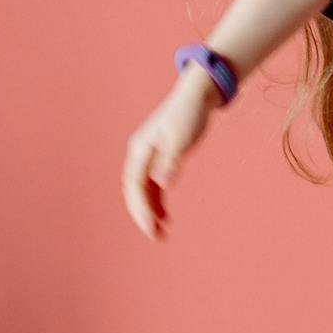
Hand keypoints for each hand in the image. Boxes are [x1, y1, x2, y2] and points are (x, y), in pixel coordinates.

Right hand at [122, 72, 217, 241]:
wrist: (197, 96)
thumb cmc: (190, 114)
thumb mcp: (183, 137)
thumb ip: (171, 161)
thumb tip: (162, 184)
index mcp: (141, 150)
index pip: (135, 185)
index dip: (140, 208)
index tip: (150, 227)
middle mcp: (140, 155)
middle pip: (135, 191)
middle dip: (142, 215)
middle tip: (155, 237)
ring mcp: (148, 157)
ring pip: (143, 191)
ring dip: (150, 211)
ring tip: (161, 233)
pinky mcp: (159, 159)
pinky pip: (153, 186)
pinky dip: (157, 202)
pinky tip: (166, 216)